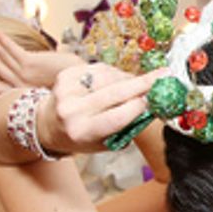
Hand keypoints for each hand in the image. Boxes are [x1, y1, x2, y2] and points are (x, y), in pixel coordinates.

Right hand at [0, 32, 84, 95]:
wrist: (83, 79)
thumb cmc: (71, 78)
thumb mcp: (54, 79)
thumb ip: (47, 73)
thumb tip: (57, 53)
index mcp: (26, 92)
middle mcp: (22, 87)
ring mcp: (24, 76)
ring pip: (2, 59)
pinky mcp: (30, 64)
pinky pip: (11, 50)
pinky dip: (3, 41)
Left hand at [36, 65, 162, 154]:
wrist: (47, 124)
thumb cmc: (81, 137)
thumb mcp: (104, 142)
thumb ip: (126, 127)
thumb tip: (150, 105)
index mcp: (82, 131)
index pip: (117, 117)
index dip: (139, 106)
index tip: (156, 99)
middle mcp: (71, 110)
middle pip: (115, 92)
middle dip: (143, 83)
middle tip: (165, 75)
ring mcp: (66, 90)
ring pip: (109, 76)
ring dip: (128, 78)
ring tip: (138, 83)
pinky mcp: (65, 75)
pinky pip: (99, 69)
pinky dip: (113, 73)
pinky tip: (118, 79)